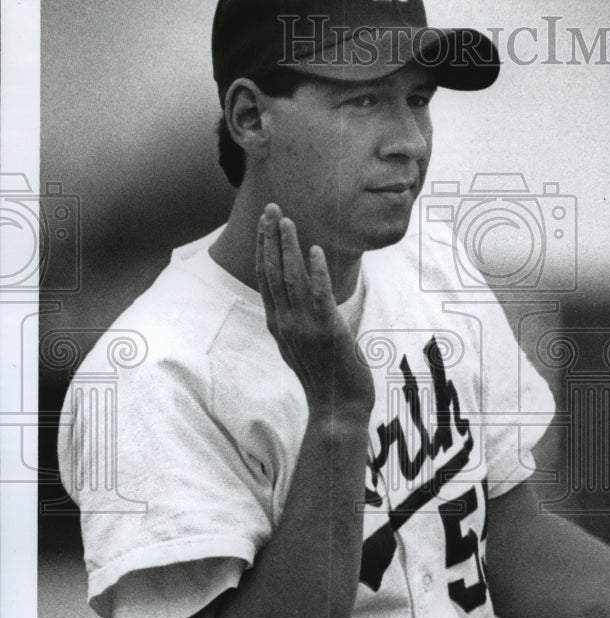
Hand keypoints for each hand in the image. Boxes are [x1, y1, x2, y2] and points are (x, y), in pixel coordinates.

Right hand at [256, 204, 374, 417]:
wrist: (337, 408)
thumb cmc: (325, 375)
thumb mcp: (303, 344)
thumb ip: (298, 319)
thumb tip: (301, 296)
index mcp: (278, 324)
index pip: (265, 278)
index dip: (263, 248)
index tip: (264, 222)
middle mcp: (286, 323)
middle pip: (272, 272)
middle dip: (270, 238)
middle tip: (271, 208)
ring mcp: (304, 327)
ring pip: (291, 279)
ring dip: (289, 247)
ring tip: (288, 220)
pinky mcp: (327, 331)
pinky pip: (319, 296)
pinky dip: (315, 271)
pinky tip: (314, 250)